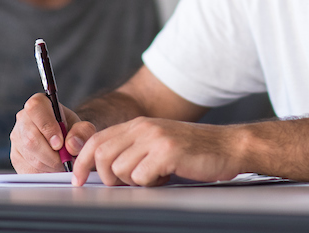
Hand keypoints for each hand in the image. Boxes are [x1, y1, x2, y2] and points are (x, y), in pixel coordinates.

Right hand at [10, 93, 96, 173]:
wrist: (66, 141)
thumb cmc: (72, 131)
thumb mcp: (82, 127)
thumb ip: (82, 132)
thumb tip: (71, 144)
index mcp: (39, 103)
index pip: (35, 108)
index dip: (47, 127)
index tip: (60, 143)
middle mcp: (23, 119)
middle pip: (31, 139)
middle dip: (53, 155)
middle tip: (67, 160)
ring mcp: (16, 138)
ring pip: (31, 157)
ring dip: (51, 165)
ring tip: (63, 163)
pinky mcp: (15, 157)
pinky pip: (29, 170)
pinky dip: (45, 172)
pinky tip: (53, 167)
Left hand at [71, 117, 239, 186]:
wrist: (229, 146)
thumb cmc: (195, 150)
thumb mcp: (159, 142)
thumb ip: (133, 149)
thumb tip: (104, 170)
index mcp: (139, 124)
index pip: (97, 140)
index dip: (83, 162)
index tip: (78, 180)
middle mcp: (144, 128)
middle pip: (102, 155)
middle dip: (107, 177)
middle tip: (128, 183)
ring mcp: (155, 138)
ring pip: (119, 170)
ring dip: (134, 182)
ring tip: (156, 176)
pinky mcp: (167, 152)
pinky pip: (141, 177)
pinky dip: (151, 184)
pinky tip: (167, 176)